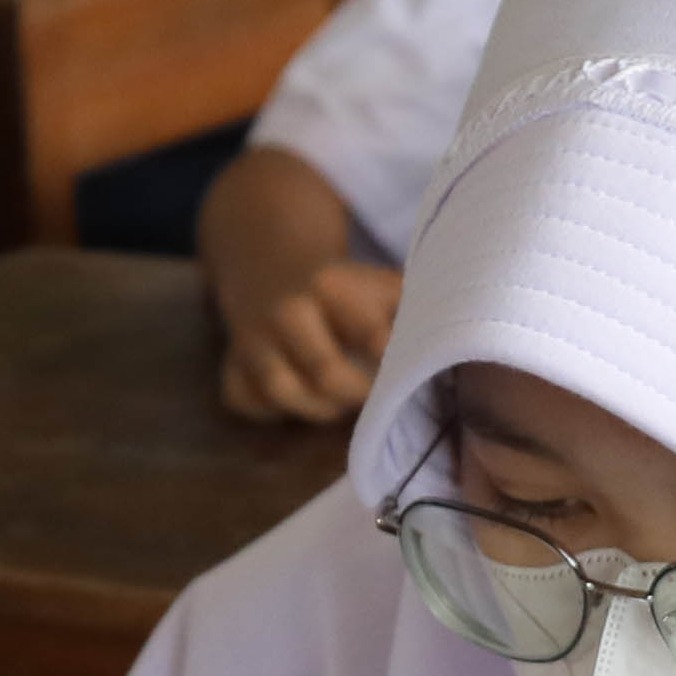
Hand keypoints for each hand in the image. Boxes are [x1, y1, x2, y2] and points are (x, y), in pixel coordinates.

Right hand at [216, 259, 397, 426]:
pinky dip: (271, 410)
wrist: (272, 265)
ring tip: (338, 403)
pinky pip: (247, 401)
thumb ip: (415, 313)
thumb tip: (444, 351)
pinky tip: (293, 399)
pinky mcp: (231, 365)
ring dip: (317, 408)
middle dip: (356, 394)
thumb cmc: (344, 290)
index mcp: (330, 286)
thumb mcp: (381, 285)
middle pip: (325, 374)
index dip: (394, 365)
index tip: (406, 376)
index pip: (372, 337)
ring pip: (281, 392)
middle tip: (372, 396)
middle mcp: (285, 311)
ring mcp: (251, 339)